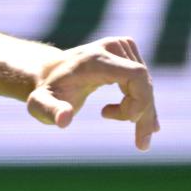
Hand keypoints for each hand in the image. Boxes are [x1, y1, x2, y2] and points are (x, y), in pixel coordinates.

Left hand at [26, 36, 158, 150]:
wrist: (47, 74)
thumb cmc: (46, 92)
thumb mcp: (40, 104)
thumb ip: (50, 111)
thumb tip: (64, 120)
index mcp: (95, 58)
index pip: (136, 75)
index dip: (141, 99)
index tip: (130, 121)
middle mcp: (112, 48)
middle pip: (144, 82)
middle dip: (144, 114)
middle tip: (141, 142)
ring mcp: (122, 48)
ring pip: (146, 85)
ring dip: (144, 112)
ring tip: (139, 137)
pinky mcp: (127, 53)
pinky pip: (143, 82)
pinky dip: (145, 104)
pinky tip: (150, 125)